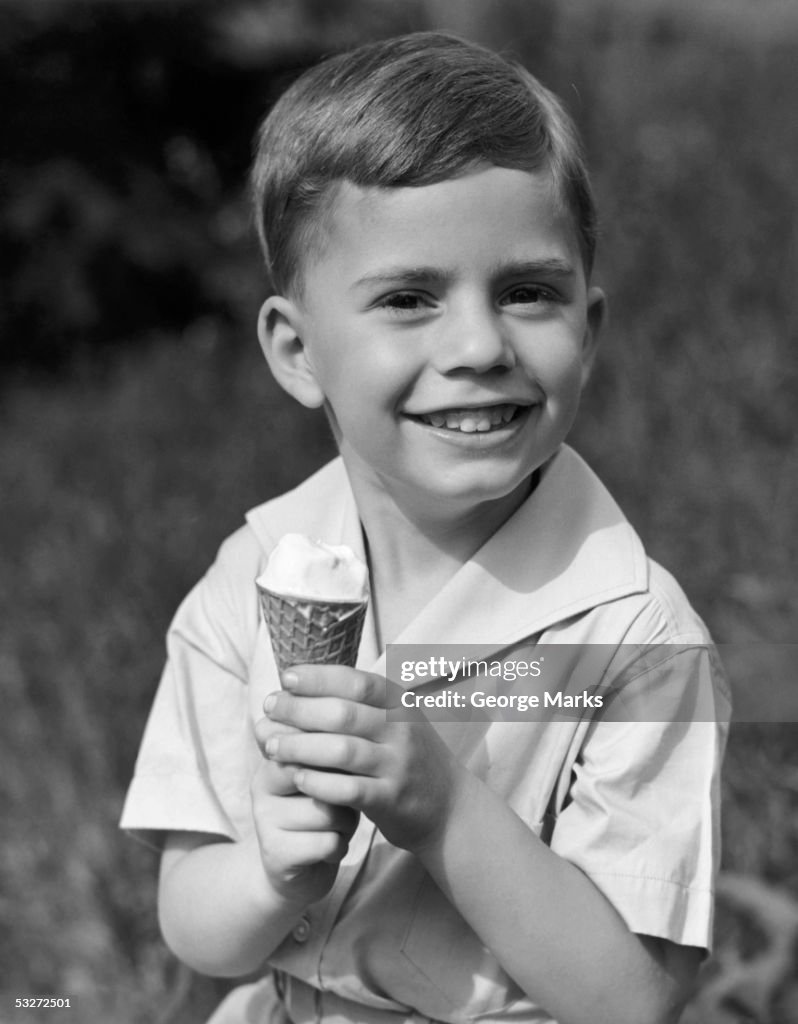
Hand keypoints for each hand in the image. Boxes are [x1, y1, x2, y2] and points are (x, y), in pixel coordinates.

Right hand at [250, 714, 358, 905]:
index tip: (354, 763)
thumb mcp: (327, 769)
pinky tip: (332, 847)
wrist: (299, 868)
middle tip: (349, 795)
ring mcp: (264, 819)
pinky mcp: (276, 854)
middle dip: (345, 787)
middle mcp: (262, 782)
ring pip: (328, 810)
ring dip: (346, 821)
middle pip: (321, 772)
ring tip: (338, 824)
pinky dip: (339, 846)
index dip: (342, 752)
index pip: (313, 737)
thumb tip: (360, 705)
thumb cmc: (323, 805)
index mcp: (275, 753)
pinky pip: (327, 843)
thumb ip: (336, 742)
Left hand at [255, 665, 461, 852]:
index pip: (355, 680)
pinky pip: (349, 790)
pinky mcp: (392, 799)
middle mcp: (401, 729)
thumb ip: (357, 704)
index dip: (318, 677)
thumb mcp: (393, 720)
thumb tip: (299, 685)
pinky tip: (297, 778)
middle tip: (269, 710)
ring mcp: (398, 765)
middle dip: (299, 710)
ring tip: (272, 746)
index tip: (286, 678)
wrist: (449, 806)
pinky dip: (319, 783)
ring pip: (342, 751)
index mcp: (398, 702)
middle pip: (343, 713)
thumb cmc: (406, 756)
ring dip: (301, 747)